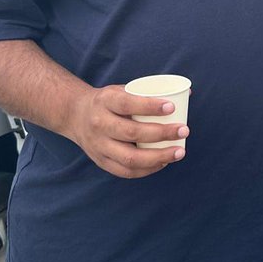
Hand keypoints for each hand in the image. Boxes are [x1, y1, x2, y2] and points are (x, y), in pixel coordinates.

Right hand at [67, 84, 188, 178]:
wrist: (75, 115)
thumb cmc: (108, 102)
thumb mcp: (121, 90)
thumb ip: (148, 93)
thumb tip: (187, 94)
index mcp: (105, 101)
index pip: (127, 104)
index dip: (150, 106)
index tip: (172, 106)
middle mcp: (99, 124)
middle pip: (131, 133)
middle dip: (161, 133)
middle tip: (184, 130)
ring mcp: (99, 146)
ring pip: (130, 157)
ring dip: (158, 157)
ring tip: (179, 152)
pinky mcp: (101, 161)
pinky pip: (126, 171)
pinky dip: (147, 169)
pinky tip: (163, 163)